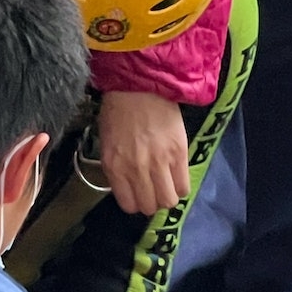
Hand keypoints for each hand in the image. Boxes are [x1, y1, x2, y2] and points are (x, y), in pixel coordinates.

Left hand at [97, 90, 189, 215]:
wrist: (139, 85)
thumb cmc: (119, 111)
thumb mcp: (108, 143)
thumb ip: (118, 168)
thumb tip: (129, 186)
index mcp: (115, 167)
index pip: (128, 205)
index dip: (135, 203)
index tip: (139, 194)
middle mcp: (136, 170)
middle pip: (150, 206)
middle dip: (152, 202)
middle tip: (153, 190)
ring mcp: (159, 163)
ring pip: (168, 200)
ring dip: (168, 196)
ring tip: (167, 184)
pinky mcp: (179, 153)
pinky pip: (184, 185)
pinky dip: (181, 186)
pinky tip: (177, 176)